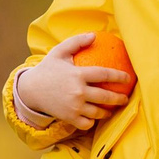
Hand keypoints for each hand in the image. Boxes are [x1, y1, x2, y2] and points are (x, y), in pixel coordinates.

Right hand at [15, 33, 133, 132]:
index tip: (128, 78)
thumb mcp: (59, 51)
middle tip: (125, 98)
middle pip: (106, 97)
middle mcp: (78, 91)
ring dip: (108, 112)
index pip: (104, 74)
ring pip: (98, 112)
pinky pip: (87, 123)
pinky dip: (92, 122)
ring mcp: (74, 106)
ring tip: (112, 110)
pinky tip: (94, 118)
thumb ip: (77, 42)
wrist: (30, 90)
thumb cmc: (47, 69)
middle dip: (119, 99)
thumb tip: (94, 35)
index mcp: (78, 74)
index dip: (119, 76)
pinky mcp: (69, 118)